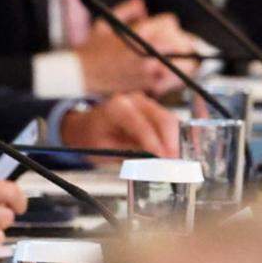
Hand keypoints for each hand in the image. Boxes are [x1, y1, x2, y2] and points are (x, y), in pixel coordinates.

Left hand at [60, 92, 180, 156]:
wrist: (87, 127)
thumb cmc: (93, 137)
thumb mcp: (106, 149)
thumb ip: (130, 152)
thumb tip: (153, 160)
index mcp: (118, 108)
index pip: (143, 126)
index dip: (156, 144)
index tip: (164, 159)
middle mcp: (134, 100)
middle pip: (163, 119)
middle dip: (171, 142)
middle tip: (174, 162)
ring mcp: (145, 102)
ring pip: (169, 120)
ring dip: (174, 140)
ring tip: (173, 160)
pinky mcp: (152, 109)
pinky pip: (167, 122)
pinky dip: (171, 137)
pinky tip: (170, 151)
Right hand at [76, 0, 184, 94]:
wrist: (81, 76)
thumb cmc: (92, 51)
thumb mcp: (107, 22)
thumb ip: (128, 9)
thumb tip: (142, 4)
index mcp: (143, 35)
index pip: (171, 22)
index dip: (165, 24)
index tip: (162, 28)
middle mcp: (152, 54)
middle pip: (185, 44)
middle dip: (180, 41)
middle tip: (174, 44)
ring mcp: (153, 73)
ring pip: (187, 65)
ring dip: (183, 60)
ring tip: (174, 60)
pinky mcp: (151, 87)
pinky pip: (175, 81)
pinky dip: (175, 77)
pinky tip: (164, 73)